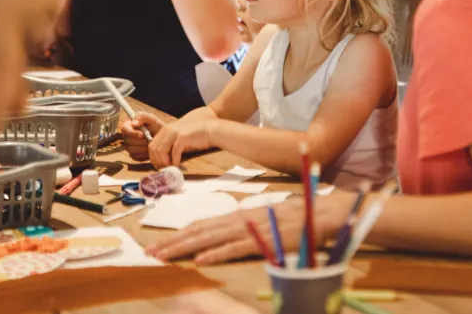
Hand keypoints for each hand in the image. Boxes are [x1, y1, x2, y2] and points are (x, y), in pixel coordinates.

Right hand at [120, 112, 165, 160]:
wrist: (165, 139)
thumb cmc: (157, 127)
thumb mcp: (152, 118)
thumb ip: (142, 116)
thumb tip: (134, 123)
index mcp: (129, 125)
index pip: (124, 129)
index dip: (132, 132)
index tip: (142, 134)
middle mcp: (127, 136)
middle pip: (127, 140)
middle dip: (140, 141)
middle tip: (150, 139)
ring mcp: (129, 146)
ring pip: (131, 149)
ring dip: (143, 147)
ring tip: (151, 143)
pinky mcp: (133, 155)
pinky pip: (135, 156)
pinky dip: (144, 154)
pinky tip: (150, 149)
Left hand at [146, 193, 352, 264]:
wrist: (321, 212)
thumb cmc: (295, 219)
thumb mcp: (263, 221)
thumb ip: (244, 227)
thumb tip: (224, 235)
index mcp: (237, 216)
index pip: (201, 225)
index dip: (178, 234)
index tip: (159, 243)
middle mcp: (239, 220)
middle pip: (199, 231)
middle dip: (172, 241)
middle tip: (150, 252)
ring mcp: (250, 230)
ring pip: (210, 238)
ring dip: (185, 247)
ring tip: (165, 255)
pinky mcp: (264, 241)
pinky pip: (236, 248)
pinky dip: (217, 254)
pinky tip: (201, 260)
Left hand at [148, 120, 216, 168]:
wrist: (210, 130)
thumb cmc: (196, 136)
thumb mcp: (179, 138)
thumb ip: (170, 144)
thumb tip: (163, 159)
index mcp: (165, 130)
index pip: (152, 145)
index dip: (153, 158)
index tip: (158, 166)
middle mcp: (167, 130)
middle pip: (154, 149)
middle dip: (157, 161)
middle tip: (163, 170)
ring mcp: (174, 133)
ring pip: (161, 151)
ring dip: (164, 162)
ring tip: (170, 169)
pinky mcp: (182, 137)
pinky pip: (174, 152)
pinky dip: (174, 161)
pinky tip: (178, 165)